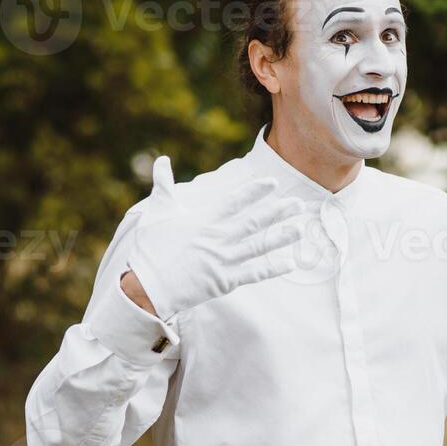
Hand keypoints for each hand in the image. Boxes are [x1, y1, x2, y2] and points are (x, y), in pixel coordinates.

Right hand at [126, 155, 306, 318]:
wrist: (146, 286)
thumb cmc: (149, 248)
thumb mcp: (155, 211)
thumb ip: (163, 184)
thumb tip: (161, 159)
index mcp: (204, 221)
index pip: (235, 202)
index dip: (255, 191)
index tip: (272, 183)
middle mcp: (218, 239)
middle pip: (254, 222)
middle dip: (278, 212)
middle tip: (298, 204)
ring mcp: (223, 261)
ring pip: (259, 246)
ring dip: (281, 236)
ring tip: (300, 228)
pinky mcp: (224, 281)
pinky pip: (254, 274)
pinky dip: (273, 268)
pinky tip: (290, 262)